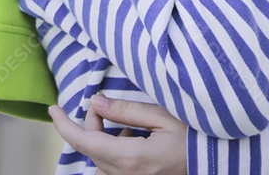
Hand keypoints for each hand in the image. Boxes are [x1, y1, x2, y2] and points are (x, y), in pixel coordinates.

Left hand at [49, 94, 188, 174]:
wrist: (215, 163)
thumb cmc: (194, 138)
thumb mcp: (163, 117)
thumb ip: (127, 110)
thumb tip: (96, 101)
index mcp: (129, 158)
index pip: (84, 141)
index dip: (64, 125)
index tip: (54, 108)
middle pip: (92, 148)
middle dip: (93, 123)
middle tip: (106, 103)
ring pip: (100, 159)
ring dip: (104, 138)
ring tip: (129, 126)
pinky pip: (112, 168)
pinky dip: (115, 150)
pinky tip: (136, 140)